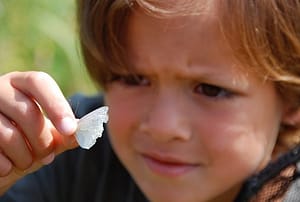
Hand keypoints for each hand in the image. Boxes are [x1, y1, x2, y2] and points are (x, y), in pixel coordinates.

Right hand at [0, 71, 77, 193]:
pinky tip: (9, 166)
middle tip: (48, 156)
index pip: (40, 82)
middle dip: (42, 139)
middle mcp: (0, 89)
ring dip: (24, 155)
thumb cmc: (27, 139)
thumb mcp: (48, 134)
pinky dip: (5, 164)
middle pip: (27, 111)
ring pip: (7, 133)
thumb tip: (86, 131)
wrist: (0, 154)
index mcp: (22, 83)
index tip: (70, 130)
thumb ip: (66, 133)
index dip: (57, 105)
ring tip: (28, 161)